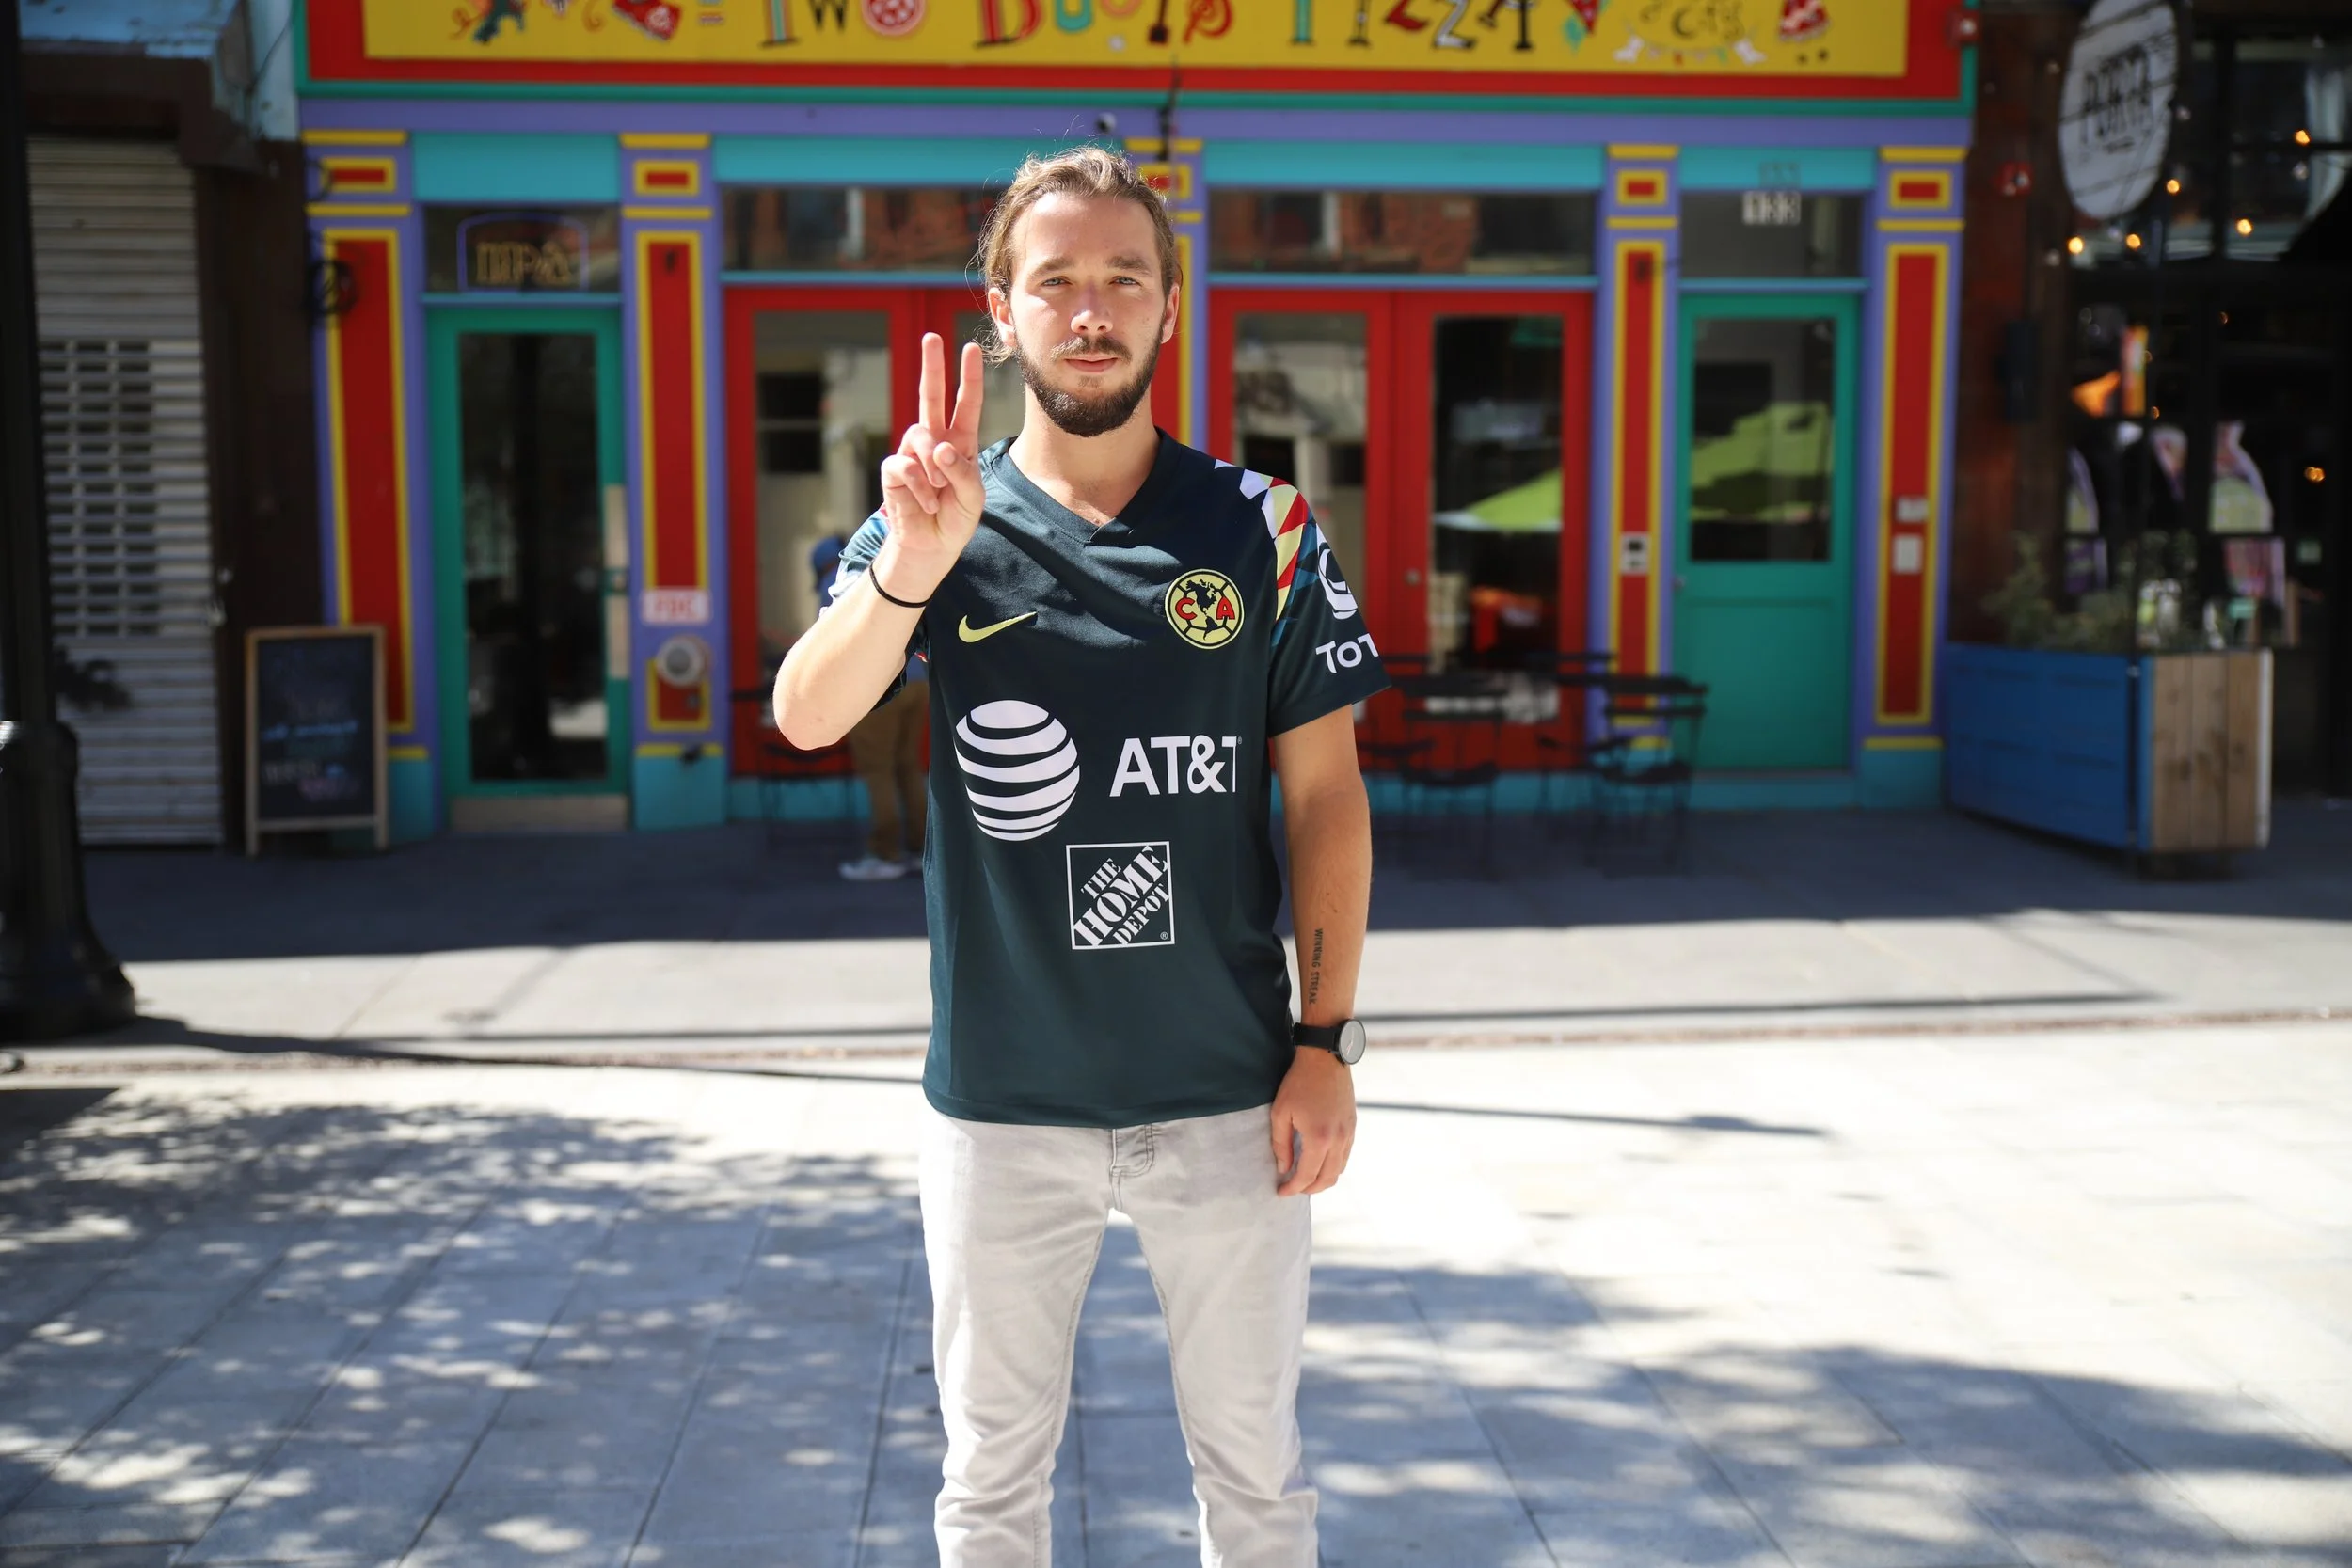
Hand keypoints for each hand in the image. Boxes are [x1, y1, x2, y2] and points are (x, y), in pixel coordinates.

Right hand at [877, 333, 986, 594]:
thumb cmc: (955, 519)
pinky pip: (905, 467)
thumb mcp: (972, 497)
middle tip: (932, 337)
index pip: (966, 404)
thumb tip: (940, 447)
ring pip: (919, 437)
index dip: (968, 377)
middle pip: (932, 396)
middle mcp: (934, 441)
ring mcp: (912, 454)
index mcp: (960, 442)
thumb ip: (962, 471)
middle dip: (932, 366)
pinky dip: (919, 487)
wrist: (930, 547)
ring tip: (938, 492)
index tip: (971, 349)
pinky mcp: (893, 471)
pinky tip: (924, 503)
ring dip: (933, 467)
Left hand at [1271, 1048, 1355, 1196]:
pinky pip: (1345, 1155)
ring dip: (1323, 1179)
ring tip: (1305, 1179)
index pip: (1306, 1176)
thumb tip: (1284, 1169)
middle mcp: (1338, 1140)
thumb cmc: (1298, 1083)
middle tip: (1292, 1188)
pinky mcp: (1353, 1125)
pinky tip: (1320, 1162)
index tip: (1281, 1192)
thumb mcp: (1281, 1113)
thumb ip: (1281, 1145)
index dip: (1292, 1188)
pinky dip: (1333, 1166)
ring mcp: (1349, 1133)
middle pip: (1327, 1179)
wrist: (1325, 1058)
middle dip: (1309, 1189)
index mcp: (1319, 1139)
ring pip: (1339, 1170)